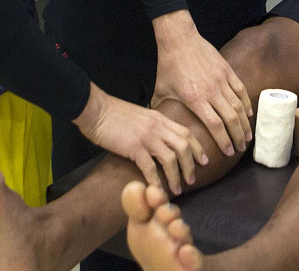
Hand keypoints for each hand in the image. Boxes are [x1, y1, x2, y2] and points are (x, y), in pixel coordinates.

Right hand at [73, 84, 206, 195]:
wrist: (95, 109)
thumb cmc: (113, 114)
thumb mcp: (140, 116)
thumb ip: (152, 126)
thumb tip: (160, 140)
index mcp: (160, 118)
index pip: (187, 132)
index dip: (198, 148)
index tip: (204, 160)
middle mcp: (157, 126)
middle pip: (184, 145)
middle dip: (191, 165)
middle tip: (193, 179)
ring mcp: (147, 136)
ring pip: (172, 158)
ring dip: (177, 176)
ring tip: (178, 189)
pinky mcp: (134, 146)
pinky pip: (150, 167)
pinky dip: (156, 180)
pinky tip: (157, 190)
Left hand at [152, 11, 252, 156]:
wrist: (179, 39)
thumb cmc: (169, 65)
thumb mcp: (161, 90)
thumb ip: (161, 109)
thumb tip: (158, 126)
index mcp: (194, 99)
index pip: (214, 125)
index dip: (223, 140)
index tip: (228, 152)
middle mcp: (210, 91)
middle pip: (230, 119)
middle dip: (238, 136)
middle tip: (241, 148)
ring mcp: (221, 79)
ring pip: (238, 106)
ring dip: (245, 123)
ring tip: (248, 136)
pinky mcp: (226, 70)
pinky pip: (240, 89)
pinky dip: (246, 103)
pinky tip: (248, 114)